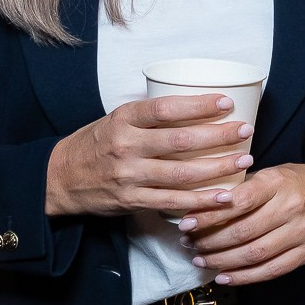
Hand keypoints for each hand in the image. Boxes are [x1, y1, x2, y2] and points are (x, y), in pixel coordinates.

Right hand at [45, 94, 253, 218]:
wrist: (59, 178)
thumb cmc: (95, 144)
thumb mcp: (115, 119)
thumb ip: (148, 117)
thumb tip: (194, 106)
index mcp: (123, 119)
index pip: (165, 108)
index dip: (198, 105)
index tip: (226, 103)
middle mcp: (126, 146)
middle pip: (179, 141)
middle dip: (218, 136)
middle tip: (245, 131)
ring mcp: (129, 176)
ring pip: (181, 174)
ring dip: (217, 169)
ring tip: (244, 161)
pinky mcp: (132, 200)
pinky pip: (172, 201)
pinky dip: (200, 201)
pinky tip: (223, 197)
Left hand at [176, 160, 304, 287]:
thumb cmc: (294, 181)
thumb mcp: (269, 173)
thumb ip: (241, 188)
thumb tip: (201, 206)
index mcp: (277, 182)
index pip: (238, 202)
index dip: (209, 215)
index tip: (186, 222)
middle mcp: (291, 207)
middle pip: (243, 232)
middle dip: (210, 241)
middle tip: (189, 244)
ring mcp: (301, 233)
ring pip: (254, 254)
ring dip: (222, 262)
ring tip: (201, 260)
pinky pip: (271, 270)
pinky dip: (244, 277)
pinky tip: (224, 277)